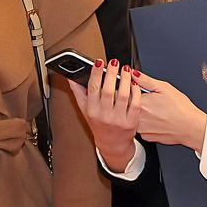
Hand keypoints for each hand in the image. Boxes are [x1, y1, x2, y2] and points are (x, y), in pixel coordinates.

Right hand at [68, 58, 141, 172]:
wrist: (112, 144)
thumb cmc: (98, 125)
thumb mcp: (84, 109)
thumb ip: (78, 92)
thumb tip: (70, 77)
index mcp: (91, 110)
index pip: (92, 88)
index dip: (95, 73)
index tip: (99, 62)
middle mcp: (104, 115)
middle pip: (108, 90)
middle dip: (111, 73)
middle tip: (114, 62)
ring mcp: (118, 119)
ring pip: (122, 95)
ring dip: (125, 80)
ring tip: (126, 70)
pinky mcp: (131, 122)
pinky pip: (135, 104)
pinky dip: (135, 92)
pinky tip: (134, 84)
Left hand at [133, 70, 206, 151]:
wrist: (191, 128)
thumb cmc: (181, 108)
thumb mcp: (164, 88)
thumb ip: (145, 80)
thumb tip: (133, 73)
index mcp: (140, 103)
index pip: (124, 93)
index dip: (128, 90)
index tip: (132, 88)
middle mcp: (137, 117)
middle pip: (126, 106)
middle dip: (132, 101)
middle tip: (148, 101)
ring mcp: (141, 129)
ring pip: (132, 118)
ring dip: (137, 113)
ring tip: (153, 111)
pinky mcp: (145, 137)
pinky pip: (140, 128)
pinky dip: (144, 123)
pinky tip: (155, 120)